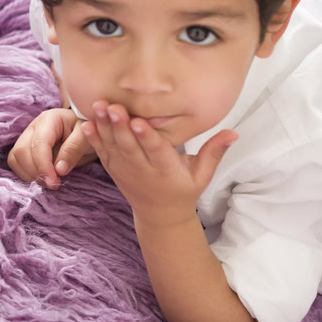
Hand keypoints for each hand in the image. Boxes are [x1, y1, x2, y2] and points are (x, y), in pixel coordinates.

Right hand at [7, 107, 97, 188]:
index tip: (54, 182)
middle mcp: (33, 127)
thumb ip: (74, 149)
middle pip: (21, 151)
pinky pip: (15, 163)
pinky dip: (25, 174)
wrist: (87, 130)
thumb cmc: (88, 131)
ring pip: (15, 158)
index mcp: (49, 119)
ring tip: (48, 182)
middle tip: (53, 184)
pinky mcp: (24, 148)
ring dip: (29, 174)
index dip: (43, 165)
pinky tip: (41, 178)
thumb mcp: (88, 137)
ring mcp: (26, 137)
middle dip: (35, 171)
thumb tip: (59, 170)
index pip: (38, 143)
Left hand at [82, 100, 236, 223]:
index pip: (156, 151)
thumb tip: (234, 132)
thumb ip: (215, 152)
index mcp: (166, 170)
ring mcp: (125, 171)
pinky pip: (102, 153)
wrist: (159, 215)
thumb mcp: (203, 175)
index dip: (146, 137)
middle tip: (112, 106)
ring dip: (104, 127)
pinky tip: (86, 123)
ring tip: (98, 106)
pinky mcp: (114, 170)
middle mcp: (143, 170)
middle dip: (120, 126)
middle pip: (130, 147)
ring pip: (113, 147)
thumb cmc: (184, 189)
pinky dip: (93, 139)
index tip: (139, 121)